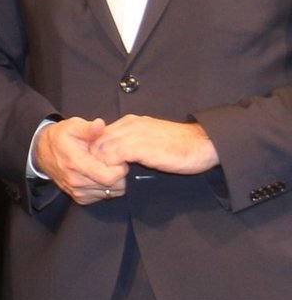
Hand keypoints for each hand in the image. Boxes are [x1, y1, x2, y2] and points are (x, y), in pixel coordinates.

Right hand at [33, 117, 128, 204]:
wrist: (42, 152)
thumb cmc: (60, 138)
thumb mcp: (72, 126)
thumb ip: (88, 128)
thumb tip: (99, 125)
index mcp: (76, 163)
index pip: (109, 177)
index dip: (120, 168)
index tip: (119, 159)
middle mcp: (76, 181)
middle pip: (113, 187)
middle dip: (120, 175)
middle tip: (115, 162)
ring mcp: (77, 191)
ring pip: (110, 193)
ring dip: (114, 182)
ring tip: (107, 168)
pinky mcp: (79, 197)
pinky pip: (102, 197)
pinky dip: (106, 189)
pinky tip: (100, 176)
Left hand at [92, 114, 218, 174]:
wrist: (204, 143)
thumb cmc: (181, 145)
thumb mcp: (151, 137)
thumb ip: (134, 140)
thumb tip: (118, 154)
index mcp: (130, 122)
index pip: (99, 134)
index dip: (96, 151)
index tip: (99, 165)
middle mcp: (128, 125)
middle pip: (96, 141)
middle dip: (94, 159)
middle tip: (100, 175)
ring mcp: (133, 135)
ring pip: (101, 149)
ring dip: (102, 165)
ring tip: (110, 178)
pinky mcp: (140, 147)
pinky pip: (113, 157)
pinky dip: (112, 168)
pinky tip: (121, 177)